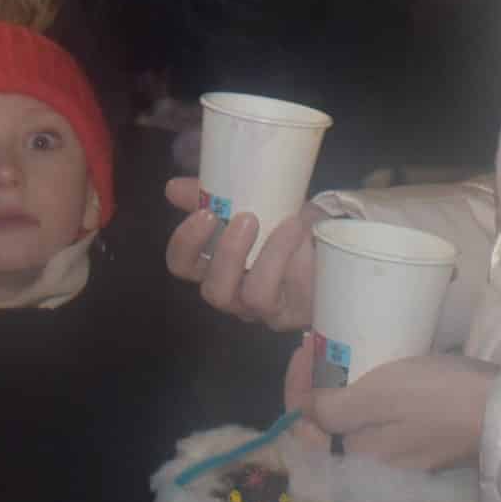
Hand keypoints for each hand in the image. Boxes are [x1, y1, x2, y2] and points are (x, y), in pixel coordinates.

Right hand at [162, 175, 321, 329]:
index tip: (205, 213)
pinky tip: (302, 235)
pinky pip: (291, 294)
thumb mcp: (251, 200)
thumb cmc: (282, 221)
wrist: (328, 236)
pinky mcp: (294, 313)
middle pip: (213, 292)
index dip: (186, 244)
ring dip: (270, 256)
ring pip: (253, 296)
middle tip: (246, 218)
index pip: (183, 265)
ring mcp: (263, 309)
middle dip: (228, 254)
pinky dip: (295, 261)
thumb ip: (214, 195)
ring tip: (288, 222)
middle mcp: (233, 293)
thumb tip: (173, 188)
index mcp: (214, 266)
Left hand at [302, 353, 494, 471]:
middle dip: (314, 388)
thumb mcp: (375, 398)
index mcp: (354, 462)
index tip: (304, 346)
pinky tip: (372, 373)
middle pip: (325, 428)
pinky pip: (379, 421)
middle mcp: (373, 468)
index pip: (303, 429)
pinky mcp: (423, 443)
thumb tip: (305, 411)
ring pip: (352, 424)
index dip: (294, 388)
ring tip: (339, 355)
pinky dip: (367, 396)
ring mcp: (400, 458)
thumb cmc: (434, 399)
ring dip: (339, 391)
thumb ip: (332, 409)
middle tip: (318, 346)